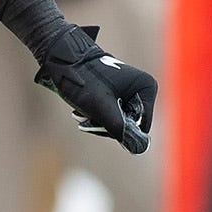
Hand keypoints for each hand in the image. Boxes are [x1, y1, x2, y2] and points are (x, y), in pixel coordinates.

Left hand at [32, 24, 155, 153]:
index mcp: (146, 87)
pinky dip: (98, 117)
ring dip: (99, 123)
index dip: (119, 129)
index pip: (141, 126)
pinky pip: (113, 117)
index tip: (99, 119)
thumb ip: (120, 128)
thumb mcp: (101, 108)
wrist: (64, 62)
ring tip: (82, 114)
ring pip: (119, 123)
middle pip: (130, 125)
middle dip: (107, 125)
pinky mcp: (119, 96)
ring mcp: (131, 93)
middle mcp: (142, 89)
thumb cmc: (83, 81)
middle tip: (87, 117)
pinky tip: (83, 111)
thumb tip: (140, 149)